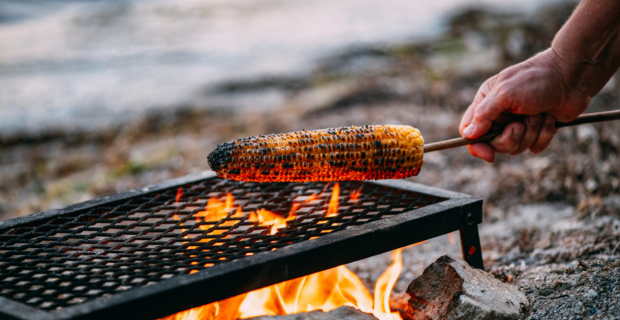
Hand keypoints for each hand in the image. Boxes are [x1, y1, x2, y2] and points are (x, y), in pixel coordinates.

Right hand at [459, 49, 590, 161]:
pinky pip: (535, 147)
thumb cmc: (536, 79)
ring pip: (515, 147)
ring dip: (530, 133)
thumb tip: (469, 135)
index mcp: (485, 103)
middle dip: (509, 138)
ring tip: (538, 115)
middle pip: (493, 144)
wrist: (572, 76)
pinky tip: (549, 118)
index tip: (488, 153)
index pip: (469, 130)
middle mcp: (499, 115)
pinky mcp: (537, 130)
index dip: (476, 145)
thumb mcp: (504, 93)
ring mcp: (518, 123)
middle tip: (519, 126)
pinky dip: (544, 134)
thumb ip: (483, 114)